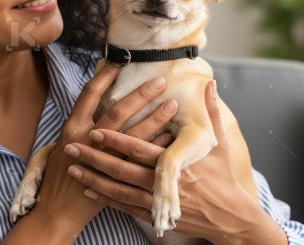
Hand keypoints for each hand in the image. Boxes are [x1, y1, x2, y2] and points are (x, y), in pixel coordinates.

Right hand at [29, 62, 177, 238]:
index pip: (89, 94)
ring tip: (173, 104)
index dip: (105, 76)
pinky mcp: (114, 177)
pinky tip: (172, 137)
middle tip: (160, 80)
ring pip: (133, 134)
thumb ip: (80, 125)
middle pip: (118, 111)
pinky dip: (157, 147)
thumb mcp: (62, 143)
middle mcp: (86, 139)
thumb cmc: (59, 173)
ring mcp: (102, 158)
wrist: (56, 208)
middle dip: (141, 94)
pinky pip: (140, 158)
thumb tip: (99, 104)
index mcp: (72, 127)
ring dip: (156, 118)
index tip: (120, 61)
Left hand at [66, 80, 284, 244]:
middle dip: (95, 157)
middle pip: (122, 169)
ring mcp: (157, 203)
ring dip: (94, 179)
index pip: (140, 149)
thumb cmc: (223, 179)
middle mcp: (162, 184)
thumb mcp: (220, 145)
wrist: (230, 220)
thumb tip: (210, 84)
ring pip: (118, 191)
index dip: (116, 140)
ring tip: (73, 167)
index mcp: (175, 163)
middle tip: (72, 147)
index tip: (96, 130)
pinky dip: (106, 199)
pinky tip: (89, 189)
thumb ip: (212, 113)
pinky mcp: (155, 216)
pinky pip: (125, 208)